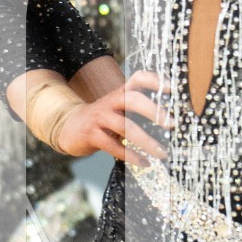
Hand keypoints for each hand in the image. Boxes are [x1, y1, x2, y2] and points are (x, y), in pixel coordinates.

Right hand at [55, 70, 172, 165]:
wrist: (70, 126)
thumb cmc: (104, 118)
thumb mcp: (119, 107)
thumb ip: (139, 108)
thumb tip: (171, 119)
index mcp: (120, 92)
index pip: (137, 78)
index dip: (154, 81)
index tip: (172, 88)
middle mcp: (110, 101)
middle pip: (131, 100)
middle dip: (153, 111)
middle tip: (172, 124)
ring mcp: (99, 117)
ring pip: (125, 127)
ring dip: (146, 141)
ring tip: (162, 153)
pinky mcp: (91, 135)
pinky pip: (113, 146)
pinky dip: (131, 156)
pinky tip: (144, 163)